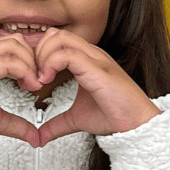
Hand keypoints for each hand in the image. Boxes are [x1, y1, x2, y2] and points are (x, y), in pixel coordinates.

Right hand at [0, 37, 46, 144]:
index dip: (31, 60)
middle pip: (16, 40)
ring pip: (12, 45)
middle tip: (38, 81)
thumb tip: (35, 136)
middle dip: (33, 59)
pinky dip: (23, 71)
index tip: (37, 82)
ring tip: (33, 85)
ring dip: (30, 64)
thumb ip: (17, 124)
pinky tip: (26, 87)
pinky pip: (5, 61)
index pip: (14, 46)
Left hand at [32, 30, 159, 143]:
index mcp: (87, 60)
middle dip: (37, 53)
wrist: (137, 123)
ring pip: (58, 38)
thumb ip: (56, 124)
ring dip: (41, 57)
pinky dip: (50, 64)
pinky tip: (46, 81)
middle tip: (32, 77)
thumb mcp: (77, 119)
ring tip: (40, 80)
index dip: (38, 56)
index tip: (32, 79)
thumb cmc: (116, 115)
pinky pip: (66, 54)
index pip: (56, 41)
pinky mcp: (96, 68)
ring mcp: (94, 59)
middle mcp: (90, 55)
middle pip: (54, 34)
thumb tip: (40, 136)